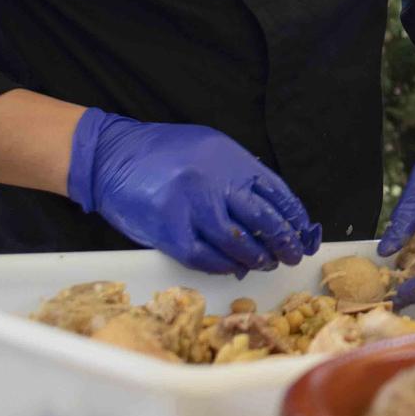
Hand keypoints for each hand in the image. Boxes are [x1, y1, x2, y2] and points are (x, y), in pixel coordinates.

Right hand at [67, 109, 319, 275]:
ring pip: (238, 243)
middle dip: (283, 242)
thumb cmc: (162, 152)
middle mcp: (214, 182)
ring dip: (256, 258)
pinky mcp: (169, 231)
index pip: (275, 192)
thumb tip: (270, 208)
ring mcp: (191, 208)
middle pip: (262, 220)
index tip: (303, 232)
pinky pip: (206, 258)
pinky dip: (224, 266)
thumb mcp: (209, 147)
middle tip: (291, 255)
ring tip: (264, 263)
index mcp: (229, 159)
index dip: (294, 217)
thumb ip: (238, 173)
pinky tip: (233, 268)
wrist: (111, 157)